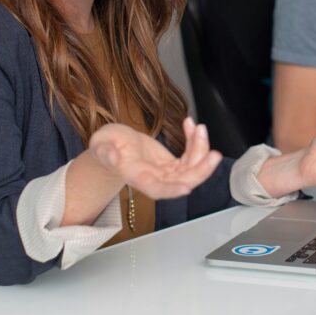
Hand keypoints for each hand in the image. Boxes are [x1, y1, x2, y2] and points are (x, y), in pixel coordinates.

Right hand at [88, 118, 221, 199]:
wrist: (112, 147)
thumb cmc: (104, 147)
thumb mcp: (101, 146)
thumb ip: (105, 153)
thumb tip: (112, 157)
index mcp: (137, 177)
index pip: (157, 189)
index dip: (172, 189)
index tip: (187, 187)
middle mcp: (155, 178)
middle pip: (183, 180)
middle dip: (201, 170)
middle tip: (214, 155)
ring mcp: (165, 172)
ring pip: (191, 167)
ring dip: (200, 149)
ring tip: (199, 128)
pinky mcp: (172, 163)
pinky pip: (189, 155)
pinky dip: (194, 141)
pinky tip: (191, 125)